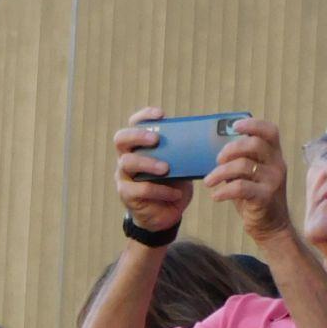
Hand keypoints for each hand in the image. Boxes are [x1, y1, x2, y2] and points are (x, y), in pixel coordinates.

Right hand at [116, 106, 192, 232]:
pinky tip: (175, 193)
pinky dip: (161, 190)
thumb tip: (205, 137)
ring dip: (148, 163)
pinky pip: (141, 189)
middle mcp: (127, 158)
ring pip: (127, 163)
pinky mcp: (127, 195)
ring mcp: (124, 177)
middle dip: (138, 136)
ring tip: (166, 169)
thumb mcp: (180, 165)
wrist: (167, 212)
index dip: (144, 117)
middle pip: (121, 139)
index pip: (134, 124)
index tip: (161, 115)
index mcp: (139, 147)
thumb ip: (182, 151)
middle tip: (157, 140)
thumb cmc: (174, 183)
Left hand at [208, 116, 291, 243]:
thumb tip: (217, 152)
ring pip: (243, 166)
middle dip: (230, 149)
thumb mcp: (249, 176)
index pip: (270, 131)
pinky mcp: (265, 197)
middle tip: (217, 160)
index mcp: (274, 155)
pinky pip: (240, 187)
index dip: (253, 124)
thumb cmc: (254, 198)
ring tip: (209, 181)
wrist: (270, 226)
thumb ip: (239, 162)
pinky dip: (223, 190)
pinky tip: (215, 196)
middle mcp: (277, 164)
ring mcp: (273, 180)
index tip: (234, 126)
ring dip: (220, 172)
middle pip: (254, 144)